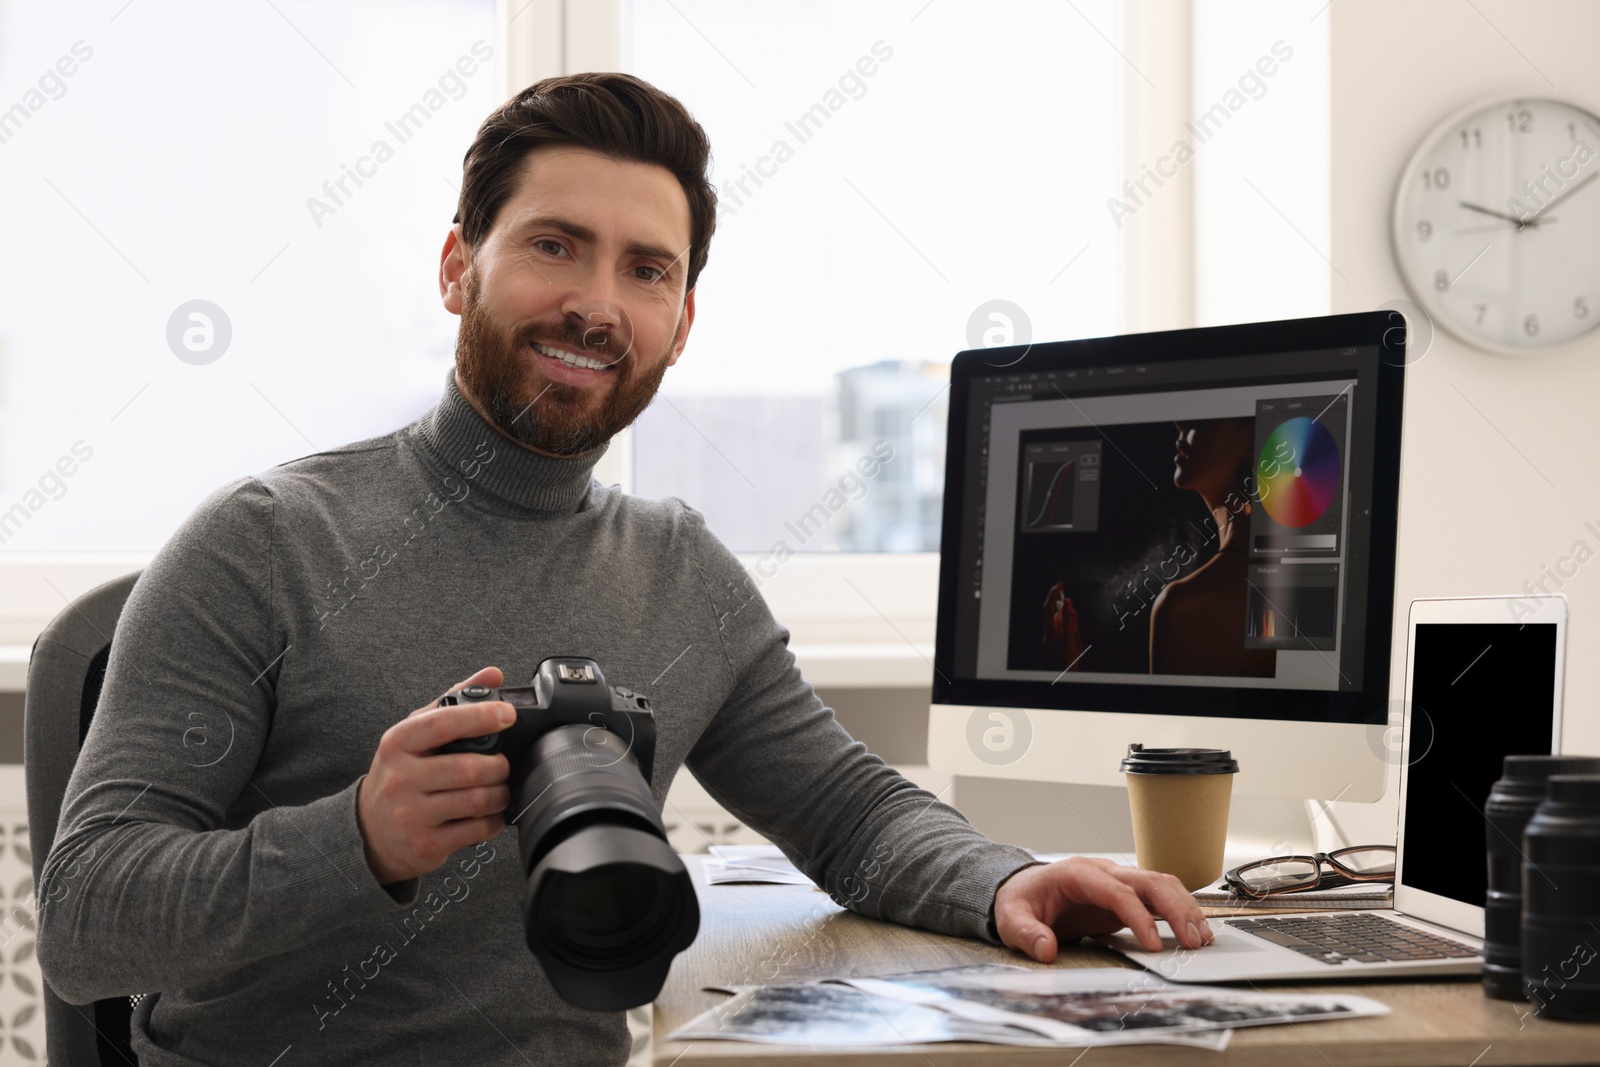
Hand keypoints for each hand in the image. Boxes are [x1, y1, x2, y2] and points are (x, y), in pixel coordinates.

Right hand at [356, 667, 515, 885]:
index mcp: (398, 743)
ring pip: (477, 800)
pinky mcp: (425, 844)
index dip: (481, 717)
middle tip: (502, 765)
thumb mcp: (416, 733)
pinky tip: (489, 814)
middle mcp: (401, 778)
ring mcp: (411, 814)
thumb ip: (454, 701)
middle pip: (469, 769)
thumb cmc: (400, 774)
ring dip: (500, 794)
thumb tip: (493, 675)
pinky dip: (494, 820)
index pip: (443, 723)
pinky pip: (476, 830)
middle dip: (498, 766)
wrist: (368, 829)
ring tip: (499, 789)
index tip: (507, 715)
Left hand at [993, 856, 1213, 961]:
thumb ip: (1026, 933)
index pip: (1116, 891)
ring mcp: (1118, 880)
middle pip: (1148, 881)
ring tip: (1202, 938)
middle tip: (1193, 940)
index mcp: (1078, 873)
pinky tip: (1194, 930)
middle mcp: (1103, 871)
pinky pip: (1160, 896)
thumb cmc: (1020, 900)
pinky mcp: (1126, 894)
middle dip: (1175, 909)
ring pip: (1161, 884)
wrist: (1023, 889)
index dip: (1138, 916)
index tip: (1152, 944)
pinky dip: (1180, 910)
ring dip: (1185, 908)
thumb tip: (1045, 949)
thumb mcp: (1011, 917)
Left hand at [1042, 583, 1082, 667]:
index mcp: (1050, 632)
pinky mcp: (1058, 640)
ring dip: (1061, 607)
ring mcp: (1054, 636)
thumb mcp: (1070, 640)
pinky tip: (1069, 610)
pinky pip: (1061, 624)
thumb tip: (1067, 603)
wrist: (1065, 677)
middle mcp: (1050, 633)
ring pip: (1057, 617)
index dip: (1053, 595)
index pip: (1048, 608)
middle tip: (1062, 584)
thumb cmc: (1068, 662)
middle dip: (1056, 598)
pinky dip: (1065, 616)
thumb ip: (1069, 621)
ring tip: (1064, 595)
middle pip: (1051, 611)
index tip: (1059, 584)